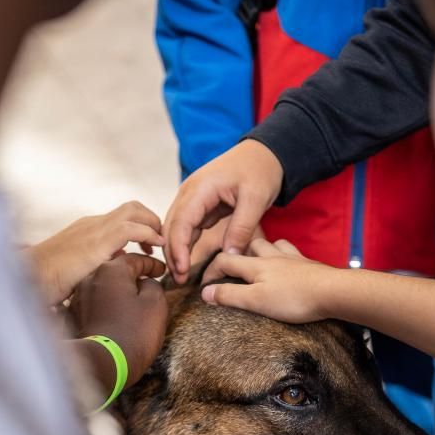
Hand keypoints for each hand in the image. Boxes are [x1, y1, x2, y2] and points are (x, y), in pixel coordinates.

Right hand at [27, 202, 163, 304]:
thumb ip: (96, 264)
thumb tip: (116, 265)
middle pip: (132, 207)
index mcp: (88, 229)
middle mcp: (93, 223)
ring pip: (135, 210)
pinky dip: (148, 235)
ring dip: (154, 225)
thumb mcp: (77, 270)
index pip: (122, 217)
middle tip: (159, 244)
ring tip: (161, 245)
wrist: (29, 278)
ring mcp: (95, 229)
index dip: (142, 227)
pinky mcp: (97, 241)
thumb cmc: (48, 281)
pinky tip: (154, 251)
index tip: (148, 248)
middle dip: (152, 220)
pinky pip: (131, 228)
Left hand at [69, 254, 167, 386]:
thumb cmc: (133, 333)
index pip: (135, 259)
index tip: (162, 271)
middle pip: (116, 271)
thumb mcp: (155, 304)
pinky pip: (94, 304)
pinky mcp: (74, 316)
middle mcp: (90, 278)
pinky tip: (116, 315)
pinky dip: (106, 305)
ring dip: (118, 292)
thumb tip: (146, 283)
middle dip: (133, 276)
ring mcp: (79, 298)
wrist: (103, 363)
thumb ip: (154, 285)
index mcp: (111, 270)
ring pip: (104, 287)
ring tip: (132, 302)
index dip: (152, 264)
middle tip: (148, 284)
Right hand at [163, 140, 283, 283]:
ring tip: (180, 275)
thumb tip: (229, 254)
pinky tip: (186, 261)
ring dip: (175, 250)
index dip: (178, 248)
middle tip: (178, 280)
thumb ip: (241, 227)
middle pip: (171, 226)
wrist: (264, 154)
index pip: (180, 221)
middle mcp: (189, 192)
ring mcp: (192, 198)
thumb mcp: (256, 198)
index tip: (182, 270)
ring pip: (175, 227)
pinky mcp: (198, 204)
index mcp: (200, 187)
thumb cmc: (260, 170)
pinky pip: (186, 226)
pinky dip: (184, 243)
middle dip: (172, 253)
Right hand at [199, 237, 342, 323]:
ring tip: (256, 262)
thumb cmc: (294, 298)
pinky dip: (283, 254)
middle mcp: (272, 257)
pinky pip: (290, 252)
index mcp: (255, 265)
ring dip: (259, 250)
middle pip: (248, 246)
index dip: (210, 271)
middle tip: (230, 270)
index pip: (225, 261)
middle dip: (236, 255)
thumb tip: (205, 292)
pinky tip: (285, 262)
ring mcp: (291, 258)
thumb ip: (230, 296)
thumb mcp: (256, 301)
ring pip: (270, 244)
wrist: (333, 291)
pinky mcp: (307, 264)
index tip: (203, 285)